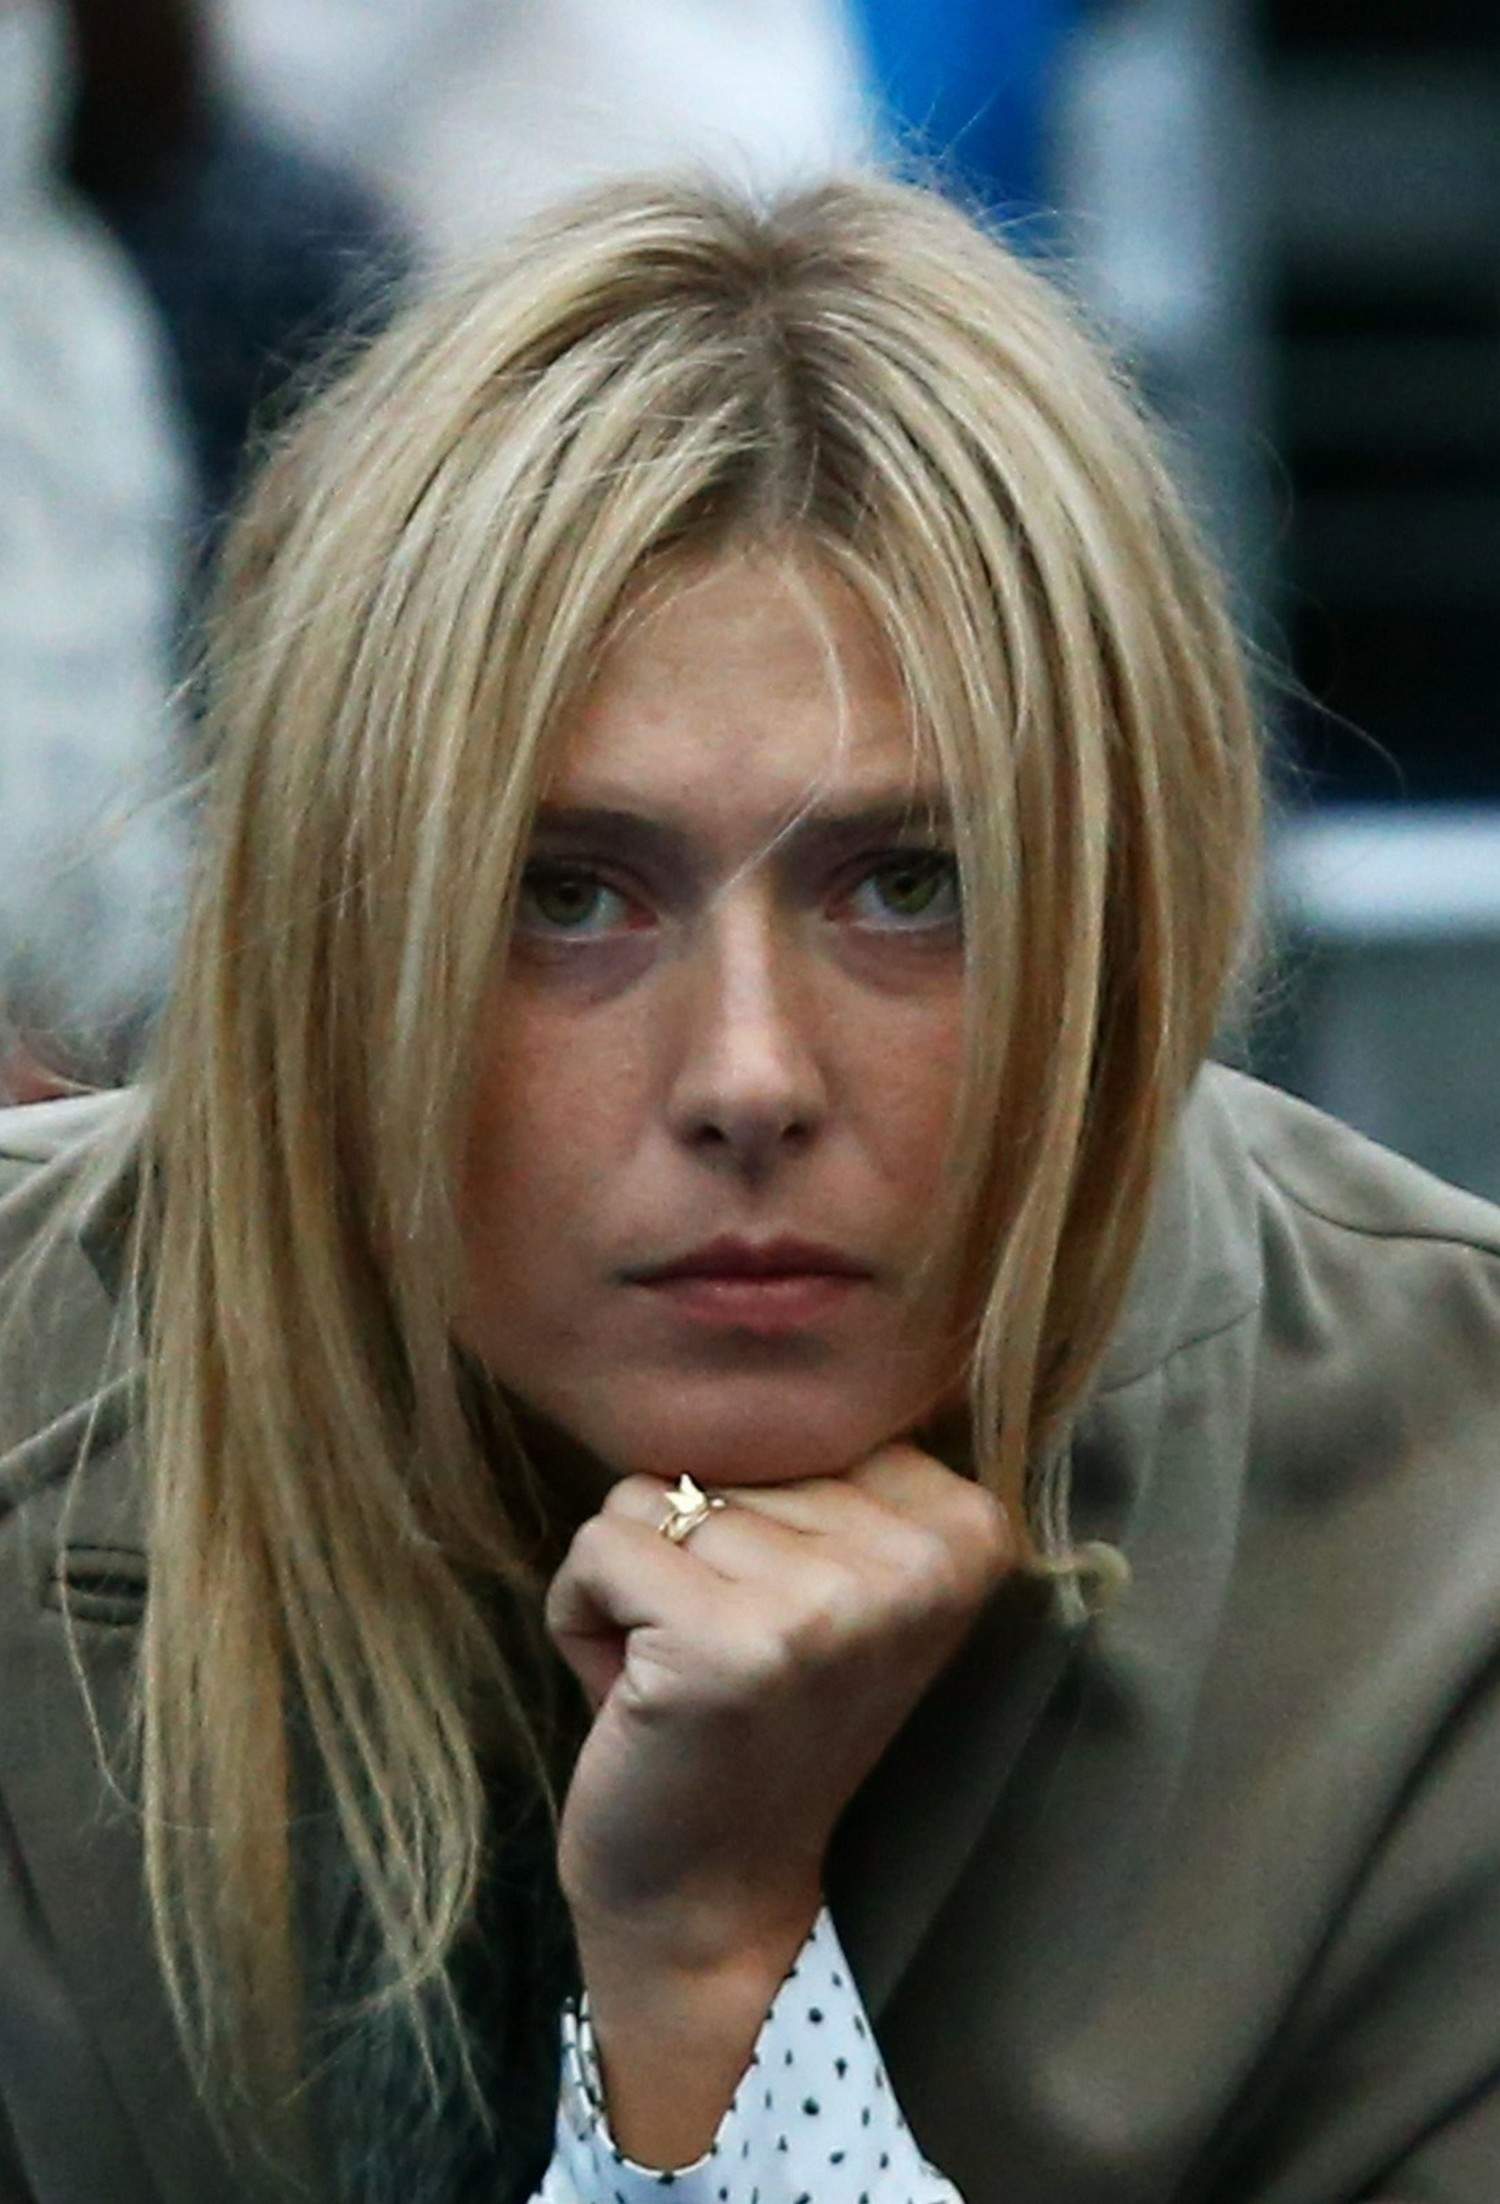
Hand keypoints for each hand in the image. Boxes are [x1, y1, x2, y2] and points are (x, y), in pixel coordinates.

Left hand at [545, 1442, 1013, 1968]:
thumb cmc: (755, 1718)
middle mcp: (921, 1561)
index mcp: (970, 1529)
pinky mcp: (729, 1641)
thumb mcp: (834, 1577)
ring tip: (686, 1678)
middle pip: (731, 1457)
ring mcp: (830, 1603)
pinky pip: (597, 1546)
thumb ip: (820, 1476)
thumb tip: (736, 1341)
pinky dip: (582, 1615)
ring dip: (637, 1588)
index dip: (761, 1517)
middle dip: (696, 1554)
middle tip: (733, 1663)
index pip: (803, 1426)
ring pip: (656, 1495)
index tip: (788, 1622)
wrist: (713, 1896)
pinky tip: (636, 1697)